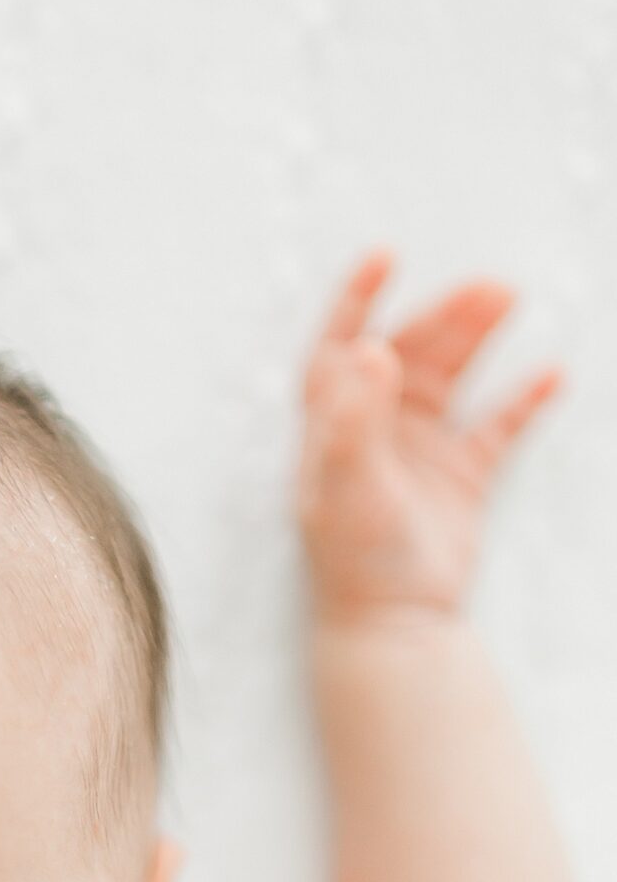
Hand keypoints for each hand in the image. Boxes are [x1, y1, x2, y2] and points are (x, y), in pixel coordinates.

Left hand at [297, 249, 562, 619]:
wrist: (394, 624)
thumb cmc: (353, 560)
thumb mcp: (346, 484)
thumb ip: (355, 417)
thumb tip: (372, 348)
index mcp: (332, 427)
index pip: (339, 350)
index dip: (356, 301)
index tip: (383, 257)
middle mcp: (374, 430)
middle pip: (408, 352)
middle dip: (442, 315)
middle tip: (486, 288)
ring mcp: (420, 451)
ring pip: (451, 376)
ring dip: (477, 337)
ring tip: (510, 298)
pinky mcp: (461, 478)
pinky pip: (497, 426)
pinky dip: (522, 400)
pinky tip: (550, 374)